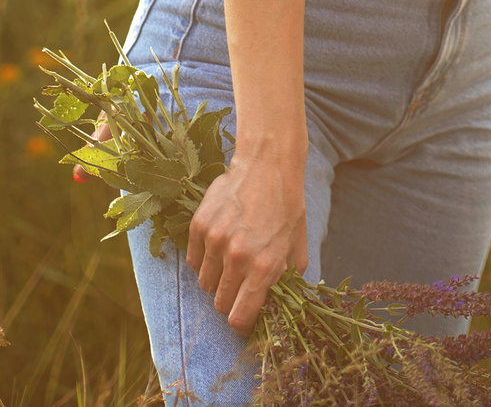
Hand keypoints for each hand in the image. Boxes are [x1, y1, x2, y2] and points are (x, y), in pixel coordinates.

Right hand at [186, 146, 306, 332]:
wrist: (267, 166)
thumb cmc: (287, 206)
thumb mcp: (297, 245)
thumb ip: (288, 278)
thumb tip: (280, 302)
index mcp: (264, 267)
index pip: (240, 317)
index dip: (242, 324)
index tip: (244, 319)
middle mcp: (237, 258)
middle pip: (220, 303)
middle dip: (230, 300)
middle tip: (239, 286)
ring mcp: (214, 241)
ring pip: (205, 283)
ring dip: (217, 279)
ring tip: (230, 260)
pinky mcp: (199, 226)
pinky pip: (193, 261)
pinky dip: (203, 260)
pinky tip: (218, 245)